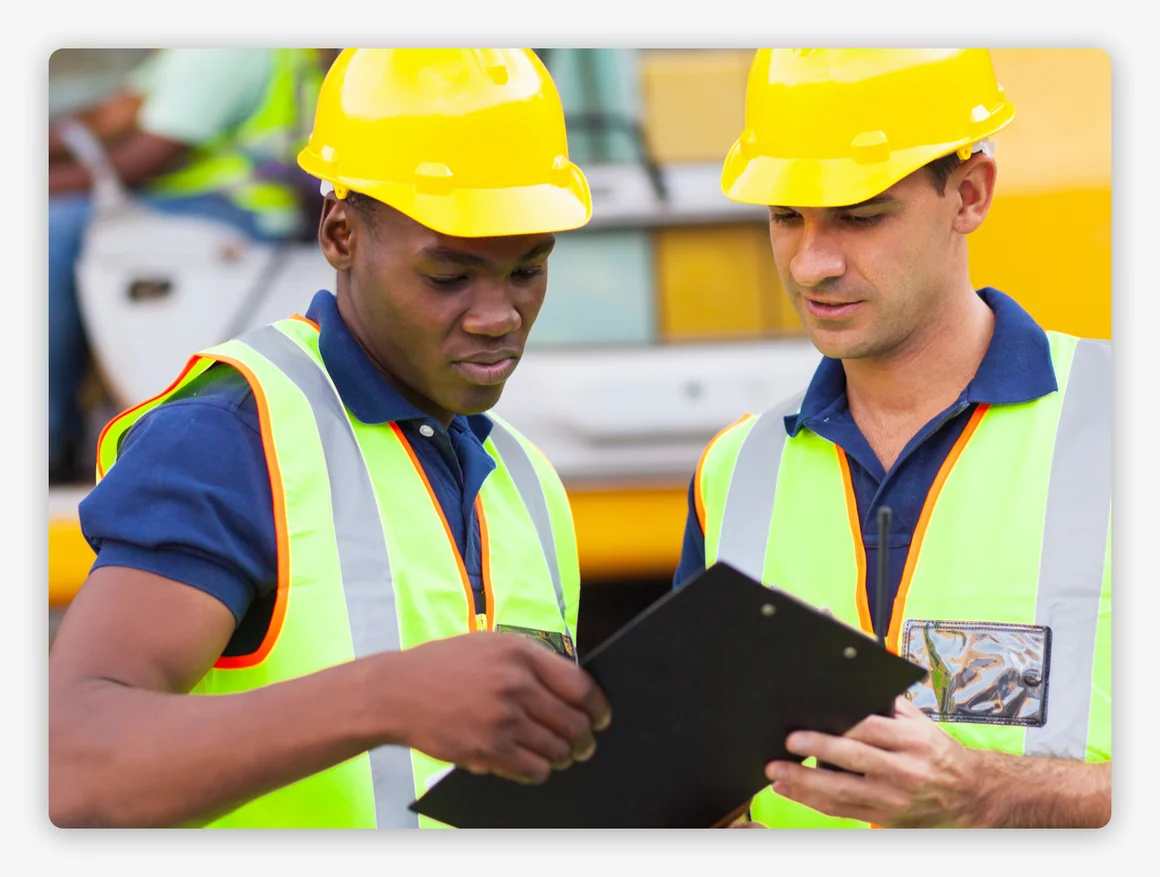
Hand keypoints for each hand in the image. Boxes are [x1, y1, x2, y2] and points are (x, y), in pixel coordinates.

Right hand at [386, 632, 611, 784]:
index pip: (580, 686)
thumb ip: (530, 661)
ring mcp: (503, 718)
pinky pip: (533, 769)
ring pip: (556, 749)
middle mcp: (516, 685)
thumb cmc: (443, 666)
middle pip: (573, 722)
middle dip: (584, 739)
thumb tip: (571, 687)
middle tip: (583, 745)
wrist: (396, 691)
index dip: (598, 707)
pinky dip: (539, 771)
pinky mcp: (488, 749)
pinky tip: (532, 764)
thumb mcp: (490, 645)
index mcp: (521, 654)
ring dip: (562, 757)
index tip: (602, 717)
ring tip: (558, 755)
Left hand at [764, 695, 980, 826]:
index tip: (810, 723)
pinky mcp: (883, 817)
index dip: (838, 728)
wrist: (970, 795)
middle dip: (817, 751)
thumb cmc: (937, 753)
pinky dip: (813, 801)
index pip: (870, 731)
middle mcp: (903, 771)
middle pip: (853, 760)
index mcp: (912, 741)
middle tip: (787, 744)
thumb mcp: (919, 724)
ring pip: (843, 792)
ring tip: (777, 772)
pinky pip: (843, 810)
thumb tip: (851, 691)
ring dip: (805, 783)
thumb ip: (887, 709)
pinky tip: (791, 790)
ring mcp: (892, 798)